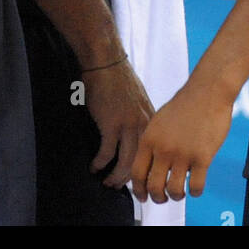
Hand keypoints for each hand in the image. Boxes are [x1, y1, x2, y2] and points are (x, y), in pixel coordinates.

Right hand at [82, 58, 153, 187]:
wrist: (106, 61)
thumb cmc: (118, 79)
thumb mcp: (138, 100)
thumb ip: (140, 119)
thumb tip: (135, 139)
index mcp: (151, 120)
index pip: (154, 154)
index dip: (146, 170)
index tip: (138, 181)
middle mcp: (143, 125)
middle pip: (142, 163)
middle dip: (130, 180)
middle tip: (118, 187)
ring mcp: (128, 125)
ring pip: (126, 163)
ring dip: (115, 177)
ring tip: (106, 182)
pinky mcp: (110, 123)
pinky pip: (107, 153)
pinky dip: (99, 163)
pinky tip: (93, 166)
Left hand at [132, 81, 233, 201]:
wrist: (207, 90)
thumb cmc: (185, 105)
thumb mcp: (159, 121)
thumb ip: (152, 142)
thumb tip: (147, 166)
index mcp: (150, 138)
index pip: (137, 173)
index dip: (138, 190)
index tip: (142, 197)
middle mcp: (163, 148)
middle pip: (153, 187)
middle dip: (157, 198)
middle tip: (163, 198)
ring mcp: (183, 153)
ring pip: (174, 191)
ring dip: (176, 197)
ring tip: (180, 192)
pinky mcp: (203, 157)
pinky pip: (196, 187)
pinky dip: (195, 192)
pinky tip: (196, 186)